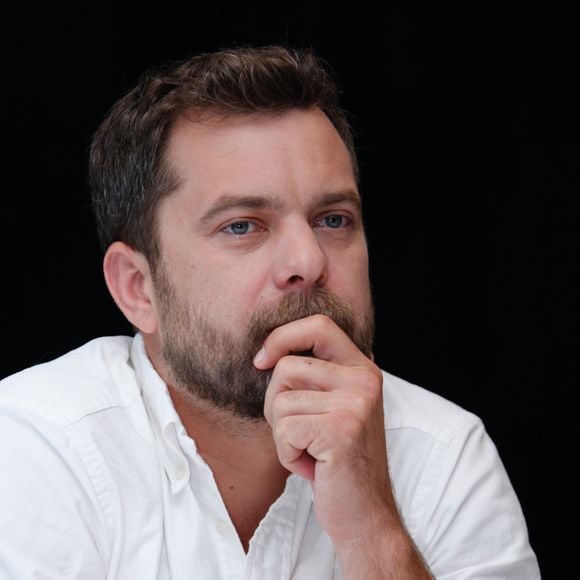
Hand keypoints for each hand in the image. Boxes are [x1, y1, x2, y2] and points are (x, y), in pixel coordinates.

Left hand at [254, 313, 393, 548]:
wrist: (366, 515)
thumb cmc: (338, 461)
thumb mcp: (334, 408)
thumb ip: (315, 376)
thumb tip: (266, 353)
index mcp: (362, 369)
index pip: (318, 326)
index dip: (282, 337)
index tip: (261, 360)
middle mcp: (364, 380)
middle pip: (287, 367)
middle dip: (276, 403)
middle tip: (298, 432)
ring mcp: (355, 404)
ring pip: (280, 401)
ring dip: (282, 434)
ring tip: (310, 450)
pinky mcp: (341, 430)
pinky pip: (284, 430)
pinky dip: (287, 454)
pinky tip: (312, 465)